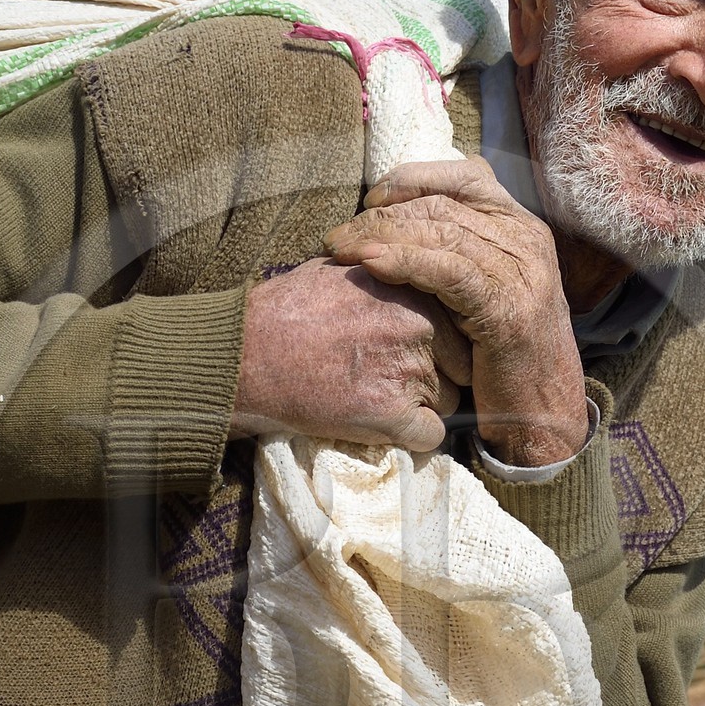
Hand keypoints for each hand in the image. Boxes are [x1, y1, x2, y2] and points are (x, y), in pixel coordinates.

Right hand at [231, 257, 473, 454]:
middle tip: (392, 378)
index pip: (459, 323)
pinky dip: (413, 437)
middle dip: (437, 374)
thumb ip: (382, 271)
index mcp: (413, 288)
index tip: (413, 351)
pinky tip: (384, 425)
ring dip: (421, 405)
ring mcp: (409, 372)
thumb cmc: (284, 310)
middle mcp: (421, 328)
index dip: (439, 342)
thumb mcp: (339, 268)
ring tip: (377, 397)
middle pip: (459, 364)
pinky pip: (431, 436)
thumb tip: (398, 270)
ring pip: (446, 401)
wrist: (245, 355)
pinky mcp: (391, 414)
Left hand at [323, 159, 589, 467]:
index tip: (371, 199)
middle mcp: (525, 240)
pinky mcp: (506, 307)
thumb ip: (456, 252)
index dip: (413, 178)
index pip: (465, 176)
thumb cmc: (498, 354)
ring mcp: (520, 272)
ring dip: (381, 236)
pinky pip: (449, 270)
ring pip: (442, 232)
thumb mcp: (481, 290)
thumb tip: (397, 224)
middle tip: (337, 238)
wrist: (540, 411)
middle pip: (443, 205)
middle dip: (382, 215)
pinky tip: (371, 263)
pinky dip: (405, 261)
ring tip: (340, 249)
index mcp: (520, 226)